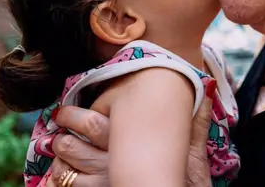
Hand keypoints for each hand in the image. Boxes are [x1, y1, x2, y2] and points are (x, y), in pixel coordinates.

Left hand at [49, 96, 213, 186]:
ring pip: (64, 169)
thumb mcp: (195, 156)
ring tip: (60, 152)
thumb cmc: (186, 185)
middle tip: (60, 128)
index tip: (66, 111)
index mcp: (130, 146)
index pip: (91, 123)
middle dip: (62, 136)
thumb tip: (206, 87)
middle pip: (72, 145)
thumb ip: (196, 123)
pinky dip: (58, 182)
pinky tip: (61, 177)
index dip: (73, 115)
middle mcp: (110, 165)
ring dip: (58, 160)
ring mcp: (101, 185)